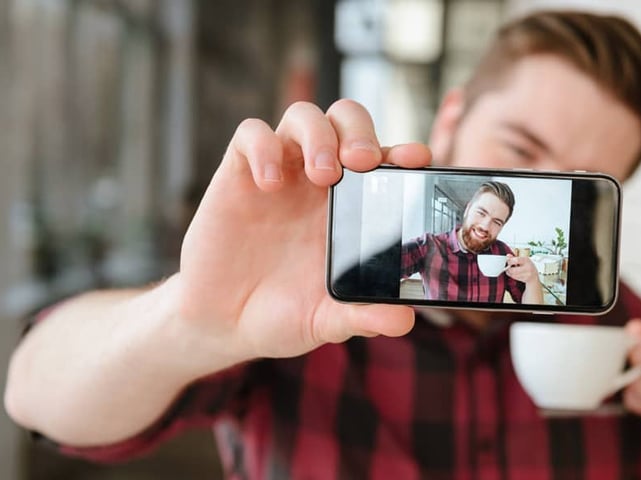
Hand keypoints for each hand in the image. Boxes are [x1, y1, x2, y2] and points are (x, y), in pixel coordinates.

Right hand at [172, 100, 430, 360]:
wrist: (224, 322)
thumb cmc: (285, 313)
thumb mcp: (328, 320)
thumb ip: (364, 317)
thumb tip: (403, 320)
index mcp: (356, 205)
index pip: (386, 159)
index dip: (404, 151)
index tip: (416, 160)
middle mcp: (321, 180)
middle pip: (347, 120)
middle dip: (360, 131)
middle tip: (362, 162)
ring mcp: (282, 172)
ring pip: (304, 115)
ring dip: (319, 134)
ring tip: (322, 173)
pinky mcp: (239, 175)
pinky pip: (250, 135)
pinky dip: (263, 147)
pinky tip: (269, 183)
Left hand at [504, 254, 539, 283]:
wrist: (534, 276)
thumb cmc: (528, 266)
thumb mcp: (523, 260)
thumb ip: (514, 258)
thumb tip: (508, 256)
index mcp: (526, 260)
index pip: (516, 260)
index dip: (510, 261)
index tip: (508, 261)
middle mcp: (528, 267)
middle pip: (513, 270)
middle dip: (508, 268)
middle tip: (508, 267)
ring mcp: (527, 274)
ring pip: (513, 274)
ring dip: (509, 272)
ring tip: (511, 270)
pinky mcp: (525, 279)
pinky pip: (515, 277)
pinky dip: (512, 275)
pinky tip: (514, 273)